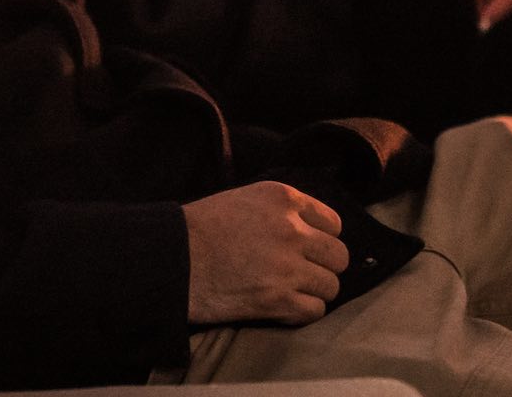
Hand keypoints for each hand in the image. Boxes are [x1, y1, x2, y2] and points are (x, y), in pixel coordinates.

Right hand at [180, 181, 349, 324]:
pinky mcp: (278, 299)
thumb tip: (310, 233)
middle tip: (302, 273)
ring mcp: (287, 266)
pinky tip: (282, 307)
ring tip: (290, 291)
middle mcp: (292, 230)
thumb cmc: (201, 228)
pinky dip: (302, 312)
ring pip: (331, 286)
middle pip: (339, 256)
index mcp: (283, 198)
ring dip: (314, 291)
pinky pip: (315, 311)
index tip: (307, 248)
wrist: (172, 258)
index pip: (333, 223)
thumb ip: (281, 211)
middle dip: (324, 267)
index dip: (321, 239)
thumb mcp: (245, 200)